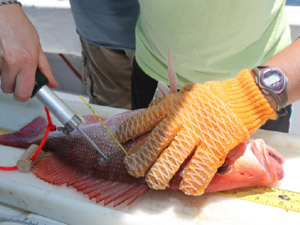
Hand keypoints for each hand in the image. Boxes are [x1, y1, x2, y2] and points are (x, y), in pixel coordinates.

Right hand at [0, 4, 56, 100]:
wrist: (2, 13)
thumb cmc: (19, 27)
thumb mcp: (37, 48)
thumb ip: (45, 69)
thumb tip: (51, 83)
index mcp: (26, 62)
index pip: (23, 93)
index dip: (25, 96)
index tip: (27, 93)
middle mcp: (11, 63)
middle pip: (9, 89)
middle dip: (15, 85)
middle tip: (19, 76)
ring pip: (1, 81)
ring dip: (7, 76)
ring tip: (12, 62)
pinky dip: (0, 68)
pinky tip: (4, 57)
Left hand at [116, 69, 275, 194]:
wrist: (242, 97)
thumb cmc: (211, 96)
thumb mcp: (184, 92)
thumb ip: (167, 102)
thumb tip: (151, 109)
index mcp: (171, 106)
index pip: (144, 119)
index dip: (129, 130)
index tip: (122, 139)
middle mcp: (181, 120)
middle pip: (156, 143)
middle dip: (141, 159)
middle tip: (133, 169)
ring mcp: (197, 134)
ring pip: (173, 158)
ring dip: (161, 173)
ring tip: (154, 182)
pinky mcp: (214, 147)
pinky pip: (200, 168)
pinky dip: (192, 181)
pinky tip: (186, 188)